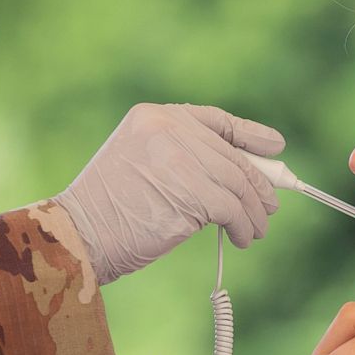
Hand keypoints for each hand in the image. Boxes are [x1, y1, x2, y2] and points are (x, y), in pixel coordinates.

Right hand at [52, 103, 283, 283]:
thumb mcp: (143, 164)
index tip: (275, 147)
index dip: (250, 134)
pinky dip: (243, 226)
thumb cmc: (111, 209)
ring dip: (254, 211)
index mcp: (155, 116)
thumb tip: (246, 173)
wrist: (78, 236)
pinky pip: (232, 209)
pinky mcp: (191, 194)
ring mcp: (180, 161)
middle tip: (270, 206)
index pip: (215, 120)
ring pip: (237, 185)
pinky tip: (242, 238)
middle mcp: (169, 131)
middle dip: (258, 185)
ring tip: (257, 229)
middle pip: (232, 157)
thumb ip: (185, 157)